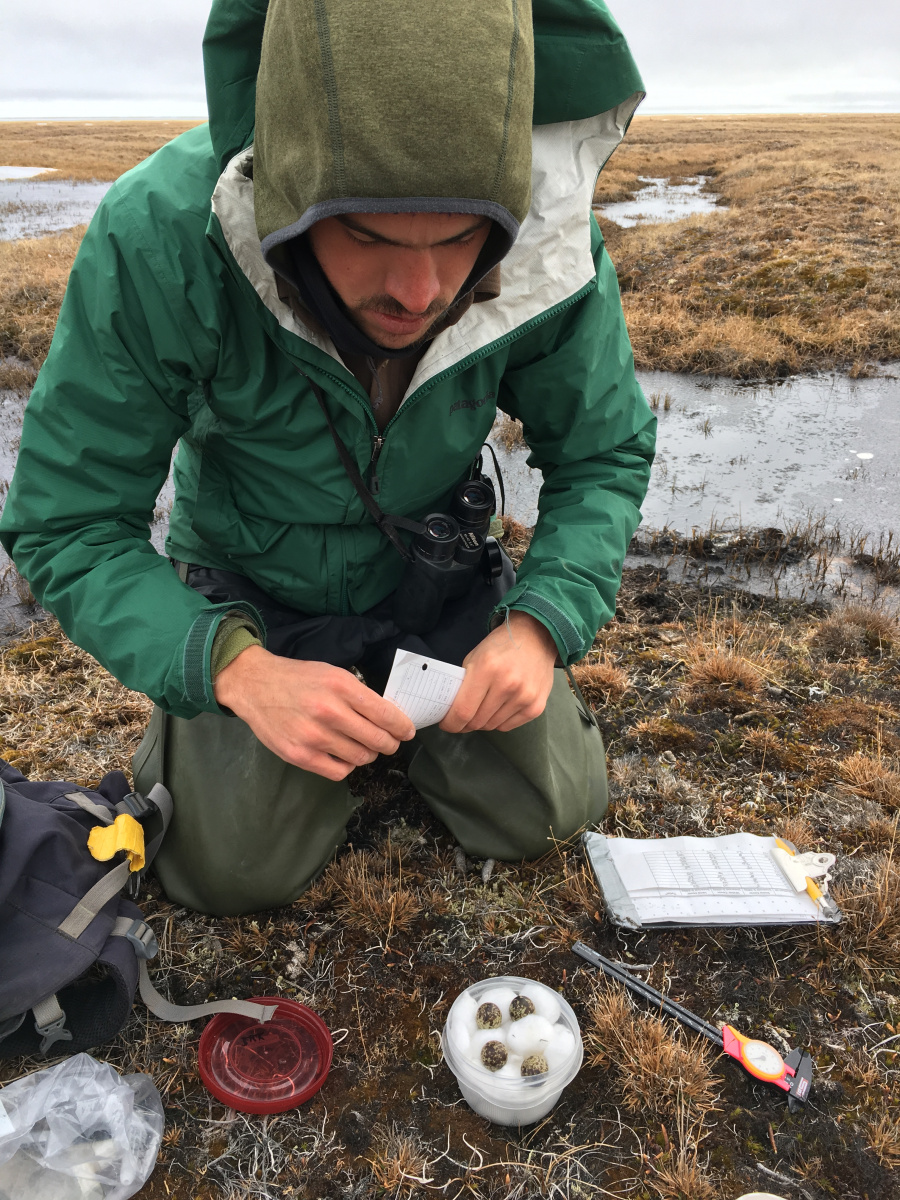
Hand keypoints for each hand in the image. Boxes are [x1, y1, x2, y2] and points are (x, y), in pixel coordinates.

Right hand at [214, 645, 415, 780]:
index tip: (407, 732)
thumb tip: (388, 717)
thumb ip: (358, 695)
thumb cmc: (298, 678)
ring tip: (363, 747)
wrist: (255, 685)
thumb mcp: (333, 674)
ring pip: (361, 758)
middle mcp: (329, 712)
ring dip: (368, 754)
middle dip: (390, 743)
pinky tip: (342, 755)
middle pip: (378, 740)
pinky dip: (347, 766)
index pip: (386, 715)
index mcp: (341, 686)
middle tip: (389, 742)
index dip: (402, 727)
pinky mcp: (300, 755)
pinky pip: (339, 771)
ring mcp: (314, 736)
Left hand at [439, 611, 557, 733]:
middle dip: (465, 723)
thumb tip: (452, 712)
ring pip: (492, 726)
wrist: (535, 637)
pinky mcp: (536, 706)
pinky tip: (499, 707)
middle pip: (477, 721)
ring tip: (482, 707)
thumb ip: (462, 685)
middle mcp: (508, 684)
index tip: (447, 724)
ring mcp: (524, 697)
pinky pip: (507, 726)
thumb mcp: (474, 658)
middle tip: (462, 716)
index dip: (451, 723)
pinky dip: (498, 721)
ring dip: (483, 721)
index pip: (463, 710)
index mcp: (487, 668)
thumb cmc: (500, 647)